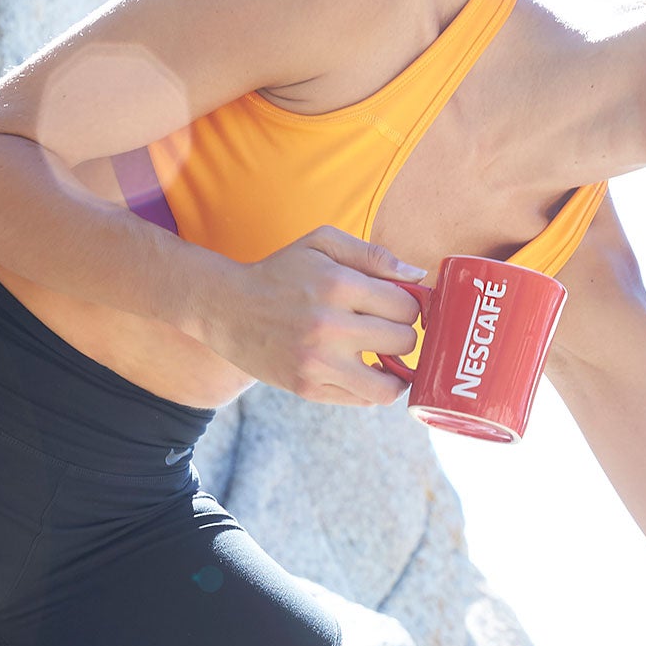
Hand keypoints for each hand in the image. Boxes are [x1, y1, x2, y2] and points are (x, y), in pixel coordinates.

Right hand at [201, 226, 424, 404]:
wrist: (227, 309)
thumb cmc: (282, 273)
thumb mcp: (322, 244)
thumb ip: (373, 255)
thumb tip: (418, 275)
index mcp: (338, 285)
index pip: (407, 306)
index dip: (410, 306)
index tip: (398, 307)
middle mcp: (330, 327)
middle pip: (404, 342)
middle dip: (403, 335)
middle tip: (388, 330)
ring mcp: (318, 363)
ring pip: (389, 386)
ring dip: (396, 373)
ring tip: (386, 360)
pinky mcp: (308, 388)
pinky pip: (363, 400)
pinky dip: (370, 388)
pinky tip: (362, 370)